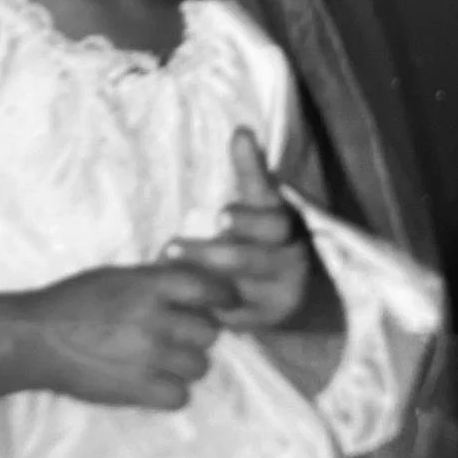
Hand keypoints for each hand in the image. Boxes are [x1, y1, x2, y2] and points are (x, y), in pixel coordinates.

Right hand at [23, 260, 238, 410]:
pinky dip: (171, 390)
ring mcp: (151, 358)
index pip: (209, 288)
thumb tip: (194, 278)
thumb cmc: (75, 298)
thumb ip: (155, 280)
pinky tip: (154, 380)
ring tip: (164, 357)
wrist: (39, 337)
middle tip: (181, 331)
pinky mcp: (142, 391)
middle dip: (199, 331)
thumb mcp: (116, 276)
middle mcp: (156, 320)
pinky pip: (181, 396)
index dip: (223, 295)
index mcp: (149, 285)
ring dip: (187, 362)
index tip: (224, 301)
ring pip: (200, 365)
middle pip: (210, 331)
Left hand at [165, 128, 311, 331]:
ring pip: (237, 292)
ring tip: (163, 267)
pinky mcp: (258, 325)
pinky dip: (200, 308)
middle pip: (254, 262)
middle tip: (170, 247)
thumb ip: (251, 172)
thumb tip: (242, 132)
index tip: (221, 215)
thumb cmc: (266, 233)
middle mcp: (288, 268)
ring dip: (198, 281)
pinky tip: (174, 296)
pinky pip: (227, 319)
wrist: (293, 287)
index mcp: (289, 232)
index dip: (250, 221)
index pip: (275, 224)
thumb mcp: (262, 203)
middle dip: (214, 256)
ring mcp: (274, 301)